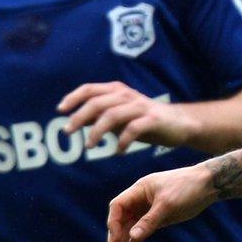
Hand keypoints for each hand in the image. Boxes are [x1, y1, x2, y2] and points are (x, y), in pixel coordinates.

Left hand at [59, 82, 191, 152]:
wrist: (181, 123)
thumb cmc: (146, 121)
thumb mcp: (120, 116)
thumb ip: (101, 116)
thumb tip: (76, 120)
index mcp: (117, 91)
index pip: (90, 89)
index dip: (73, 98)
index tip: (60, 111)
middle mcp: (127, 96)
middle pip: (97, 103)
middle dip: (79, 118)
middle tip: (68, 132)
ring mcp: (141, 107)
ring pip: (112, 116)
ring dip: (96, 132)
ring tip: (89, 146)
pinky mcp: (153, 119)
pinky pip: (133, 129)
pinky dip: (122, 141)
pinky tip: (118, 152)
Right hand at [107, 165, 217, 241]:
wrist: (208, 185)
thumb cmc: (187, 188)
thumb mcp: (168, 204)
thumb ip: (150, 220)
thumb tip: (133, 237)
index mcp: (139, 190)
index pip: (117, 206)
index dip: (114, 223)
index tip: (116, 238)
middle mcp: (140, 200)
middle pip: (121, 220)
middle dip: (116, 238)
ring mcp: (148, 210)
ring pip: (131, 229)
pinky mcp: (158, 219)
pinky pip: (142, 233)